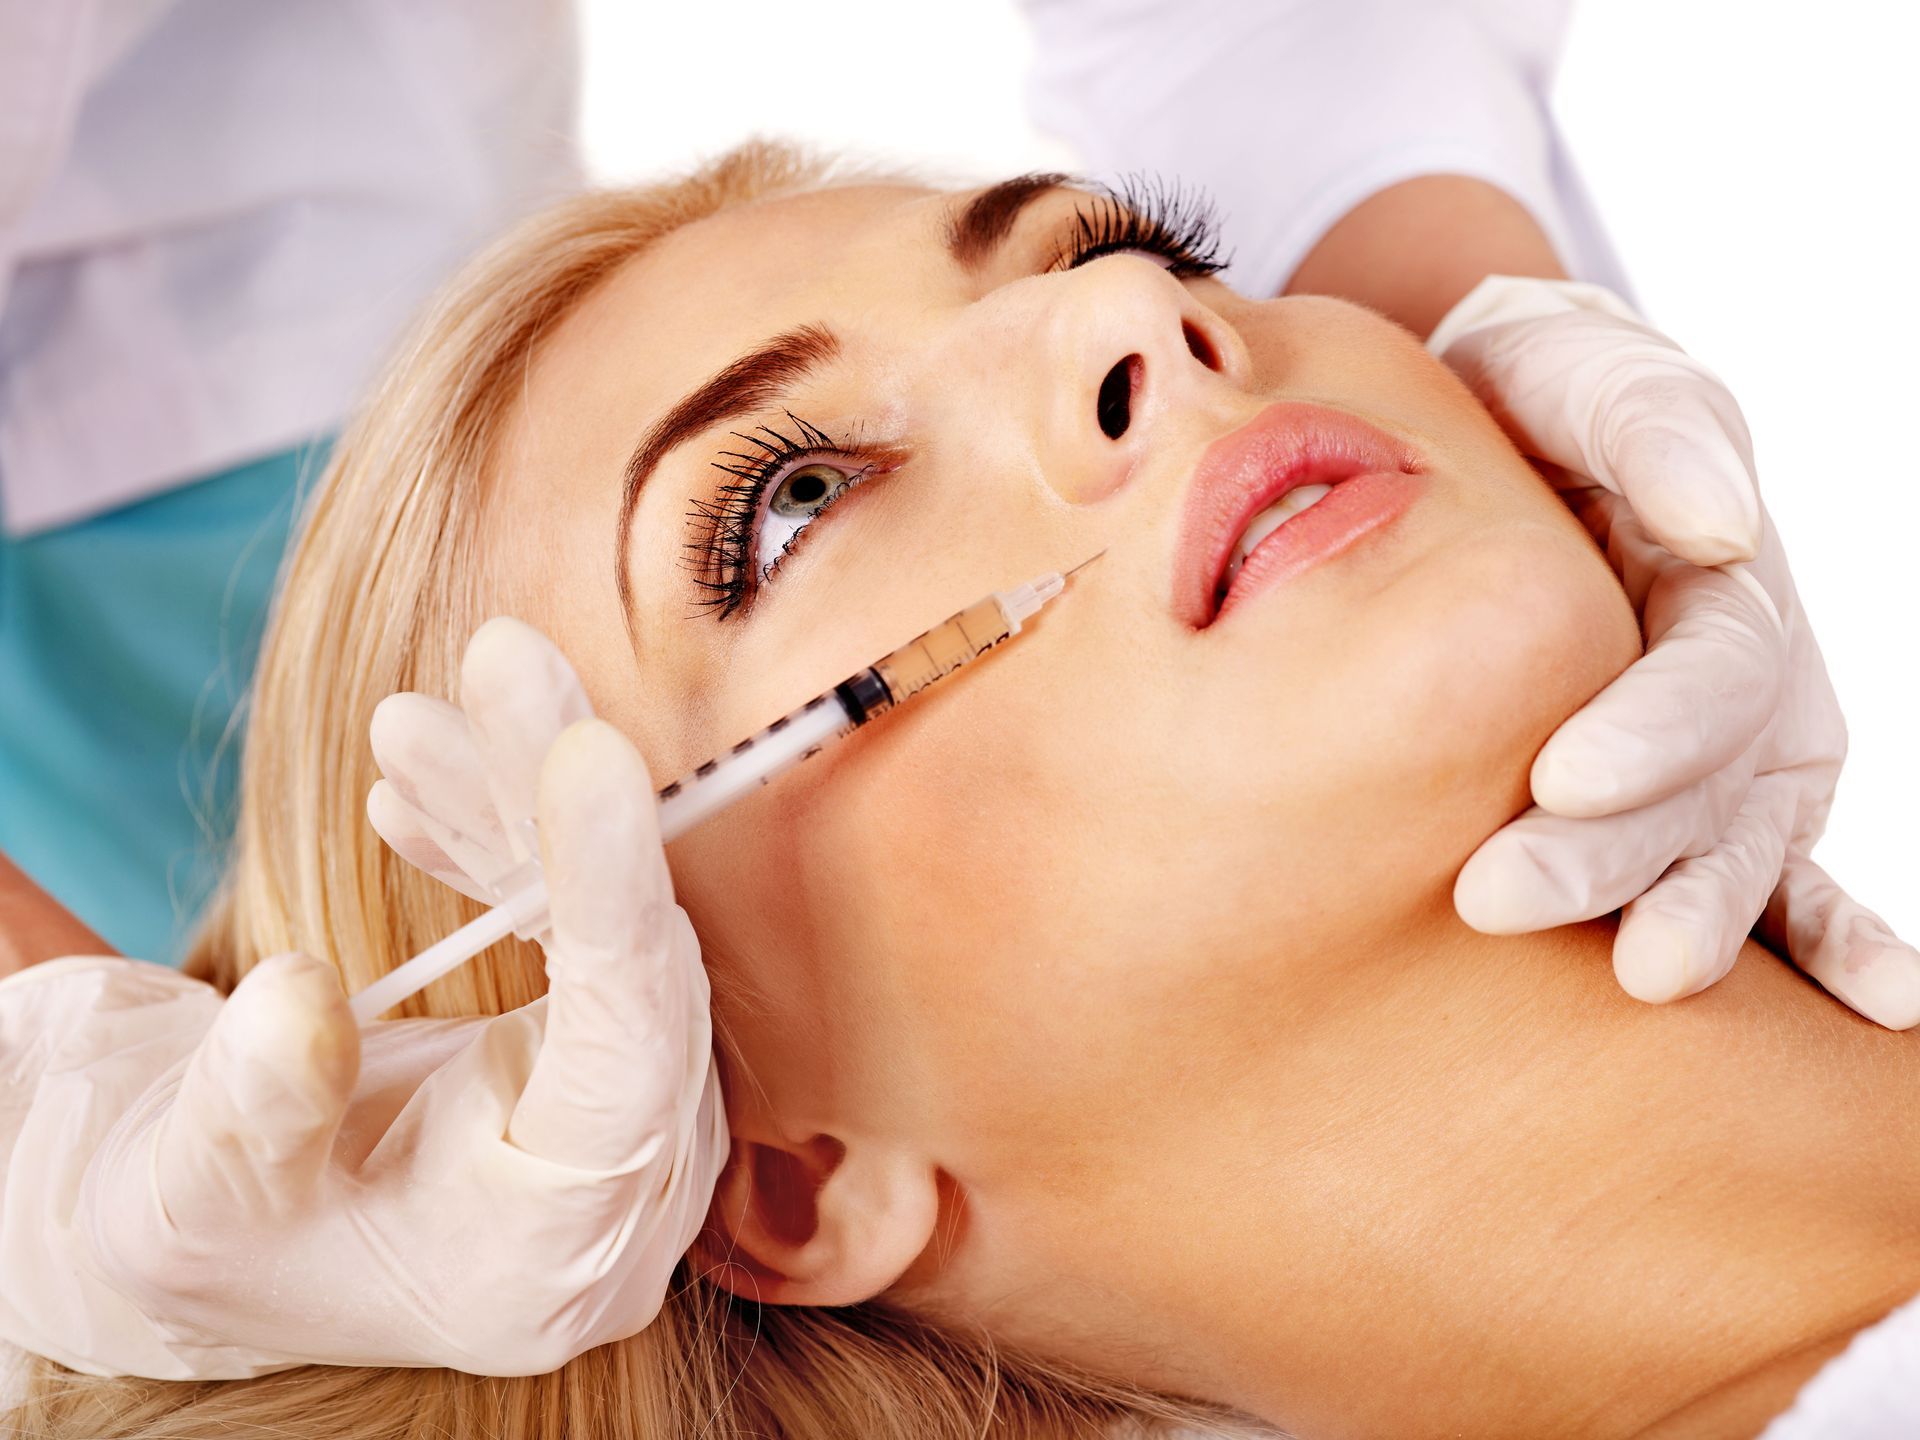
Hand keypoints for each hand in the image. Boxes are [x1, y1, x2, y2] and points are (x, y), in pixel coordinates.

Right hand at [0, 635, 725, 1377]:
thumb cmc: (210, 1239)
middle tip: (504, 658)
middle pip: (632, 965)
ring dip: (513, 807)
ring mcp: (619, 1115)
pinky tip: (420, 787)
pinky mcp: (595, 1049)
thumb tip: (302, 998)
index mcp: (551, 1256)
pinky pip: (571, 927)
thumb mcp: (194, 1203)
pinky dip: (498, 848)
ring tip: (415, 722)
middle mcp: (622, 1190)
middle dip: (555, 804)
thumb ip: (254, 1114)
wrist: (226, 1232)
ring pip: (604, 926)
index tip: (591, 751)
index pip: (629, 1060)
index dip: (614, 898)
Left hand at [1431, 277, 1919, 1027]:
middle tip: (1500, 897)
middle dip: (1618, 851)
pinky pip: (1775, 871)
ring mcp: (1737, 743)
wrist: (1492, 424)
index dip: (1651, 729)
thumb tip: (1721, 525)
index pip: (1710, 668)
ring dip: (1699, 916)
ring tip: (1645, 975)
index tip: (1564, 779)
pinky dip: (1825, 936)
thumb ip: (1644, 427)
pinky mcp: (1704, 793)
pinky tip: (1883, 1002)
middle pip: (1710, 779)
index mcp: (1719, 574)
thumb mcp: (1572, 368)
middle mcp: (1749, 670)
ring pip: (1732, 844)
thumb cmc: (1527, 394)